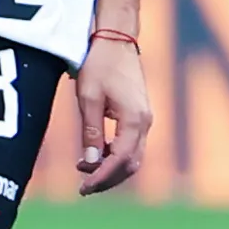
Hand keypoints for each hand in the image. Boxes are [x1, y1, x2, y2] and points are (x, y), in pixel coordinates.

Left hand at [73, 35, 151, 195]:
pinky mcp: (140, 115)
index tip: (83, 188)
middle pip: (131, 164)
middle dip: (108, 178)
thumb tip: (90, 163)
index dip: (102, 177)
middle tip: (83, 187)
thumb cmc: (100, 65)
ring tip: (83, 167)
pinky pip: (132, 145)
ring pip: (133, 157)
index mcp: (134, 119)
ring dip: (111, 167)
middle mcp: (145, 122)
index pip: (120, 160)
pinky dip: (115, 155)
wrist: (116, 39)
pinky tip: (96, 152)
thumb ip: (91, 132)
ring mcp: (145, 119)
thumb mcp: (88, 98)